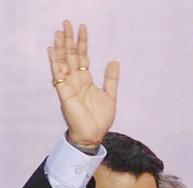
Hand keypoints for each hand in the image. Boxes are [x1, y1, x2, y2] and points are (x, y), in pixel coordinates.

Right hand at [47, 21, 118, 149]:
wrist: (93, 134)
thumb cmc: (100, 118)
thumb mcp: (110, 95)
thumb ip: (111, 79)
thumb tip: (114, 61)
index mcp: (86, 79)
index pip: (82, 56)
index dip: (82, 42)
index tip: (83, 28)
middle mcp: (75, 79)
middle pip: (71, 55)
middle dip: (69, 39)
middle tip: (67, 23)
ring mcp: (68, 84)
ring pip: (63, 61)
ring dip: (60, 46)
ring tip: (59, 32)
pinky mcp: (64, 92)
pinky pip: (58, 74)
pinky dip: (55, 62)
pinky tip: (52, 50)